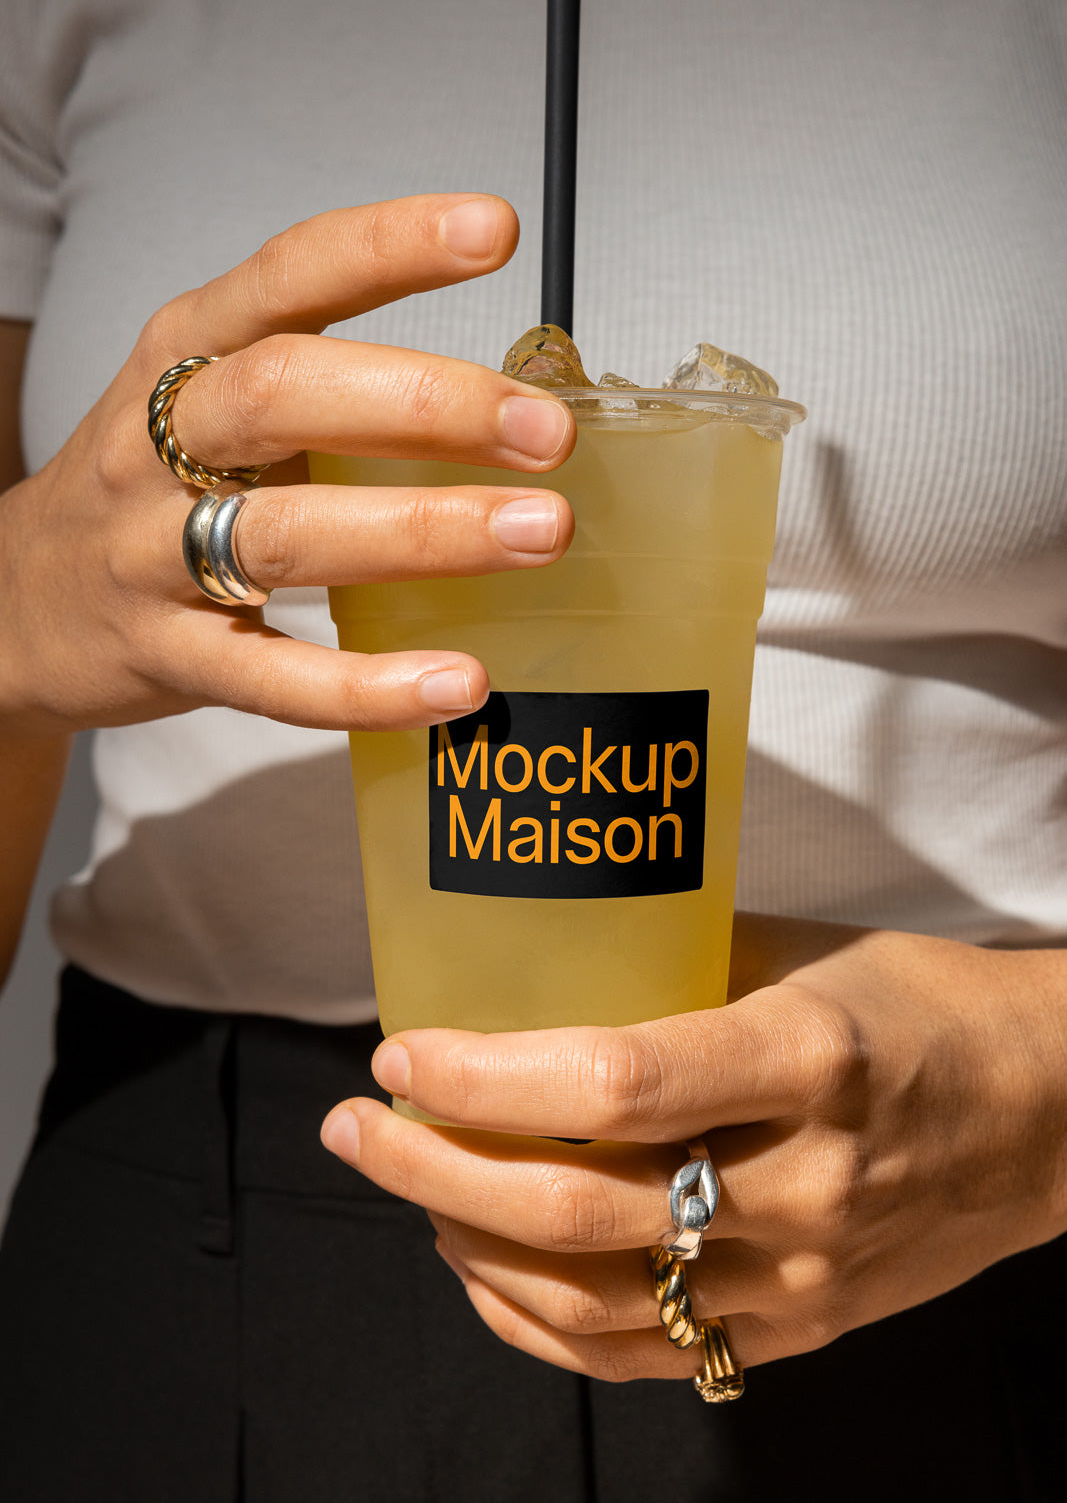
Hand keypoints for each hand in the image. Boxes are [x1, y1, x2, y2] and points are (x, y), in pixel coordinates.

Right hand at [0, 194, 573, 735]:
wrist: (23, 599)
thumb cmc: (152, 486)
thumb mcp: (212, 399)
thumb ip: (331, 385)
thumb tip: (510, 404)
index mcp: (187, 352)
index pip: (290, 274)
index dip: (390, 246)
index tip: (494, 230)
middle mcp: (160, 440)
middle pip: (285, 396)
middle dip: (428, 406)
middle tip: (545, 432)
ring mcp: (151, 552)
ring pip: (287, 536)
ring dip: (423, 532)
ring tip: (536, 534)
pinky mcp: (165, 655)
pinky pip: (272, 676)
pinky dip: (368, 686)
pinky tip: (456, 682)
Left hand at [321, 915, 1066, 1380]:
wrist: (1049, 1114)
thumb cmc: (920, 1006)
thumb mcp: (802, 952)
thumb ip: (671, 965)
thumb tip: (532, 971)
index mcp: (808, 1059)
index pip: (619, 1082)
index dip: (489, 1075)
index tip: (403, 1048)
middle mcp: (804, 1184)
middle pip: (581, 1206)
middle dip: (436, 1168)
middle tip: (355, 1124)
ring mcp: (802, 1277)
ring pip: (595, 1298)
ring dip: (468, 1243)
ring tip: (403, 1185)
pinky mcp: (799, 1330)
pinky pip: (643, 1355)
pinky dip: (537, 1323)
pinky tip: (478, 1269)